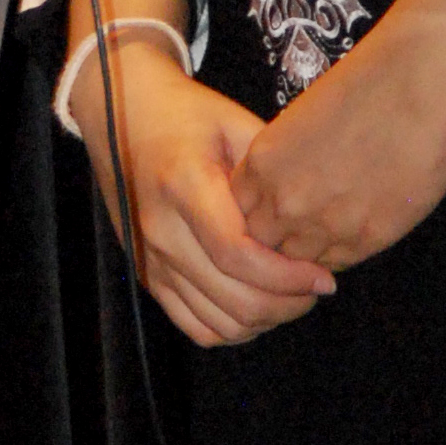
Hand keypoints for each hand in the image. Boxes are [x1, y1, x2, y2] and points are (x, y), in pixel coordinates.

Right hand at [68, 36, 334, 349]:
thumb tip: (314, 218)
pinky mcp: (148, 275)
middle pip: (233, 299)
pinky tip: (257, 305)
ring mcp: (151, 258)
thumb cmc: (186, 115)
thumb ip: (271, 172)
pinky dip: (234, 329)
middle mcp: (161, 229)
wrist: (123, 116)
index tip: (323, 276)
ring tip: (292, 296)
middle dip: (287, 304)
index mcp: (184, 185)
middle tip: (316, 287)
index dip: (288, 277)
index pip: (238, 255)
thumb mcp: (234, 123)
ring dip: (265, 320)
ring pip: (218, 324)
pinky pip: (195, 327)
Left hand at [233, 0, 445, 270]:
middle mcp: (285, 200)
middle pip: (265, 243)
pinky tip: (357, 226)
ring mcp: (325, 225)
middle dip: (280, 236)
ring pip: (300, 262)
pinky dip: (343, 252)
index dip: (261, 209)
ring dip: (311, 250)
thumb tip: (293, 186)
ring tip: (334, 224)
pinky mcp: (368, 238)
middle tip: (306, 220)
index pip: (240, 210)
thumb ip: (287, 161)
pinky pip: (341, 263)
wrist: (416, 79)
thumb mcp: (302, 120)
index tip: (280, 203)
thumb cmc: (367, 84)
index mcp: (264, 162)